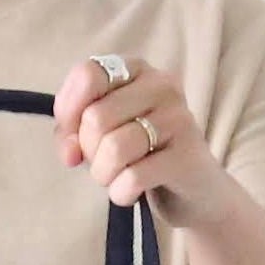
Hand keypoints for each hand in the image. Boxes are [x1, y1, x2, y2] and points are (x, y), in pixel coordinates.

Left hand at [51, 56, 236, 230]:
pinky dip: (121, 193)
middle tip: (104, 163)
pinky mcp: (185, 156)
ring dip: (104, 176)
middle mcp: (161, 85)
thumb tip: (69, 151)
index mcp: (137, 70)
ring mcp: (177, 119)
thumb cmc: (141, 158)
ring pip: (114, 149)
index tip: (75, 138)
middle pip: (96, 118)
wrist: (196, 192)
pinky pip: (133, 178)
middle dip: (89, 152)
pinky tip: (131, 192)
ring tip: (117, 178)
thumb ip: (74, 133)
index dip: (69, 112)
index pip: (88, 75)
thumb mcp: (102, 136)